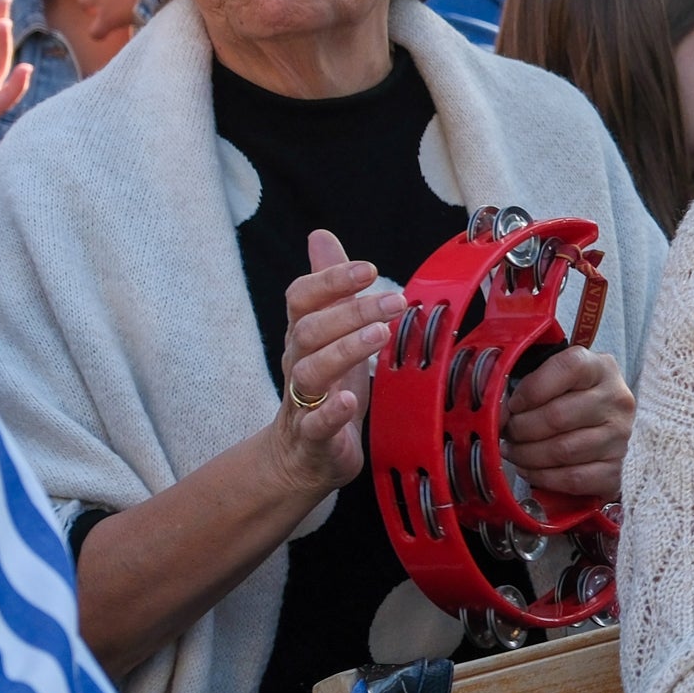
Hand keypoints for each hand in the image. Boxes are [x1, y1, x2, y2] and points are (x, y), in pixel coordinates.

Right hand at [266, 230, 399, 500]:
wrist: (303, 457)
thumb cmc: (327, 386)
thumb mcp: (332, 334)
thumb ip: (330, 288)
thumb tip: (320, 235)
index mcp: (304, 336)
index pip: (301, 297)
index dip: (330, 279)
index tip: (369, 269)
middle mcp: (298, 363)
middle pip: (310, 329)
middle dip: (351, 311)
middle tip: (395, 300)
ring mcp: (302, 402)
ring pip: (310, 371)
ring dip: (345, 350)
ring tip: (380, 335)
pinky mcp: (312, 438)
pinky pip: (315, 424)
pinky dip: (330, 412)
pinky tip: (347, 399)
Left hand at [501, 346, 631, 497]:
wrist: (602, 429)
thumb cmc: (570, 399)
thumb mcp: (556, 378)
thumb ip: (529, 383)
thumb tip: (499, 410)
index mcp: (601, 368)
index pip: (568, 368)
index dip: (532, 388)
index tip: (513, 404)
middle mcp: (617, 400)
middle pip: (558, 416)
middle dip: (521, 428)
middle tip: (506, 432)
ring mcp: (620, 437)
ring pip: (562, 450)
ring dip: (527, 455)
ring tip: (513, 451)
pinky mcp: (616, 469)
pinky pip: (572, 478)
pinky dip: (543, 477)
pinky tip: (530, 469)